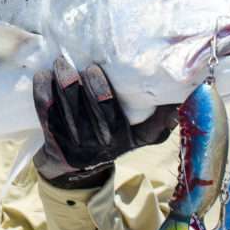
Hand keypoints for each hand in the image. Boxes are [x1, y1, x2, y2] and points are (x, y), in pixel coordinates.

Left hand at [32, 56, 176, 188]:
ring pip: (69, 114)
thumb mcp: (141, 131)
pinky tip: (42, 77)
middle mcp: (105, 145)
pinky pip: (47, 118)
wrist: (74, 166)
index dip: (107, 96)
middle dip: (85, 88)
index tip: (97, 71)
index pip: (119, 117)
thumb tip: (188, 87)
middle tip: (78, 64)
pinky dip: (43, 96)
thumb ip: (161, 114)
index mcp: (129, 138)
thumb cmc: (112, 135)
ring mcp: (78, 146)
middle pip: (94, 114)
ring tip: (60, 64)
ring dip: (63, 88)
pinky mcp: (55, 144)